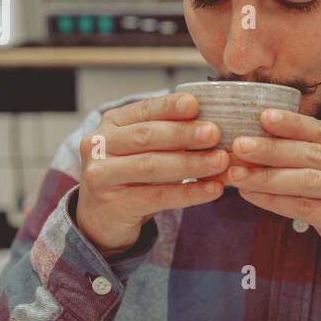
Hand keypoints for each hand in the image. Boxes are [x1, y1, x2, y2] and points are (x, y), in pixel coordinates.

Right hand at [74, 92, 228, 255]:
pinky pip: (157, 197)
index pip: (143, 110)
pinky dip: (189, 193)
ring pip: (151, 166)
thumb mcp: (142, 148)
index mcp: (111, 124)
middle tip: (214, 133)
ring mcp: (102, 175)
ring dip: (191, 163)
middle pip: (146, 136)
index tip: (195, 104)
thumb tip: (211, 122)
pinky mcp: (114, 204)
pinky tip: (212, 189)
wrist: (102, 217)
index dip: (169, 107)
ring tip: (220, 161)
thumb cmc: (131, 174)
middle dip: (183, 134)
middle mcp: (99, 146)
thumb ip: (167, 132)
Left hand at [227, 109, 320, 270]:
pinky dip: (275, 201)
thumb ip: (314, 160)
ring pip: (308, 181)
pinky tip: (252, 196)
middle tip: (239, 145)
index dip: (293, 123)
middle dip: (272, 149)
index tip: (262, 116)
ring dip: (268, 177)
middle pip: (313, 154)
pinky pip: (306, 208)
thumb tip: (261, 142)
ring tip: (238, 174)